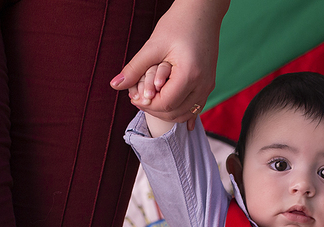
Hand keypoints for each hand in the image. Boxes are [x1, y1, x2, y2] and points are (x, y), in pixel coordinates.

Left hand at [112, 0, 229, 129]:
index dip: (146, 104)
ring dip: (167, 113)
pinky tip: (172, 118)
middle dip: (154, 111)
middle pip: (175, 113)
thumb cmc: (178, 23)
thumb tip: (115, 85)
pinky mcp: (209, 83)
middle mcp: (203, 84)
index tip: (133, 97)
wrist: (202, 11)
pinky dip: (183, 113)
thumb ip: (135, 68)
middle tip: (139, 101)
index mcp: (189, 74)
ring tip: (151, 102)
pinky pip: (196, 107)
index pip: (165, 104)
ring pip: (186, 114)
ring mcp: (208, 85)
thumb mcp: (153, 46)